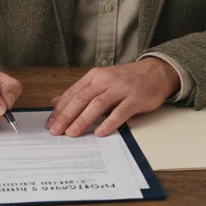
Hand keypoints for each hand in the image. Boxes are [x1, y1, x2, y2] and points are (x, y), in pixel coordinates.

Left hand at [46, 58, 179, 137]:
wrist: (156, 72)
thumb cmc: (126, 79)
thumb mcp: (100, 81)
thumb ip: (79, 92)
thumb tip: (54, 102)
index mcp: (94, 76)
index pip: (72, 94)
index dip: (60, 109)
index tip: (50, 124)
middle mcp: (105, 81)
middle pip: (82, 99)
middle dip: (66, 116)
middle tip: (55, 131)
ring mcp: (121, 89)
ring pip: (97, 105)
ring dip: (83, 120)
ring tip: (72, 133)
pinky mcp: (135, 99)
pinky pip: (120, 112)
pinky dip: (109, 122)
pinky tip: (100, 132)